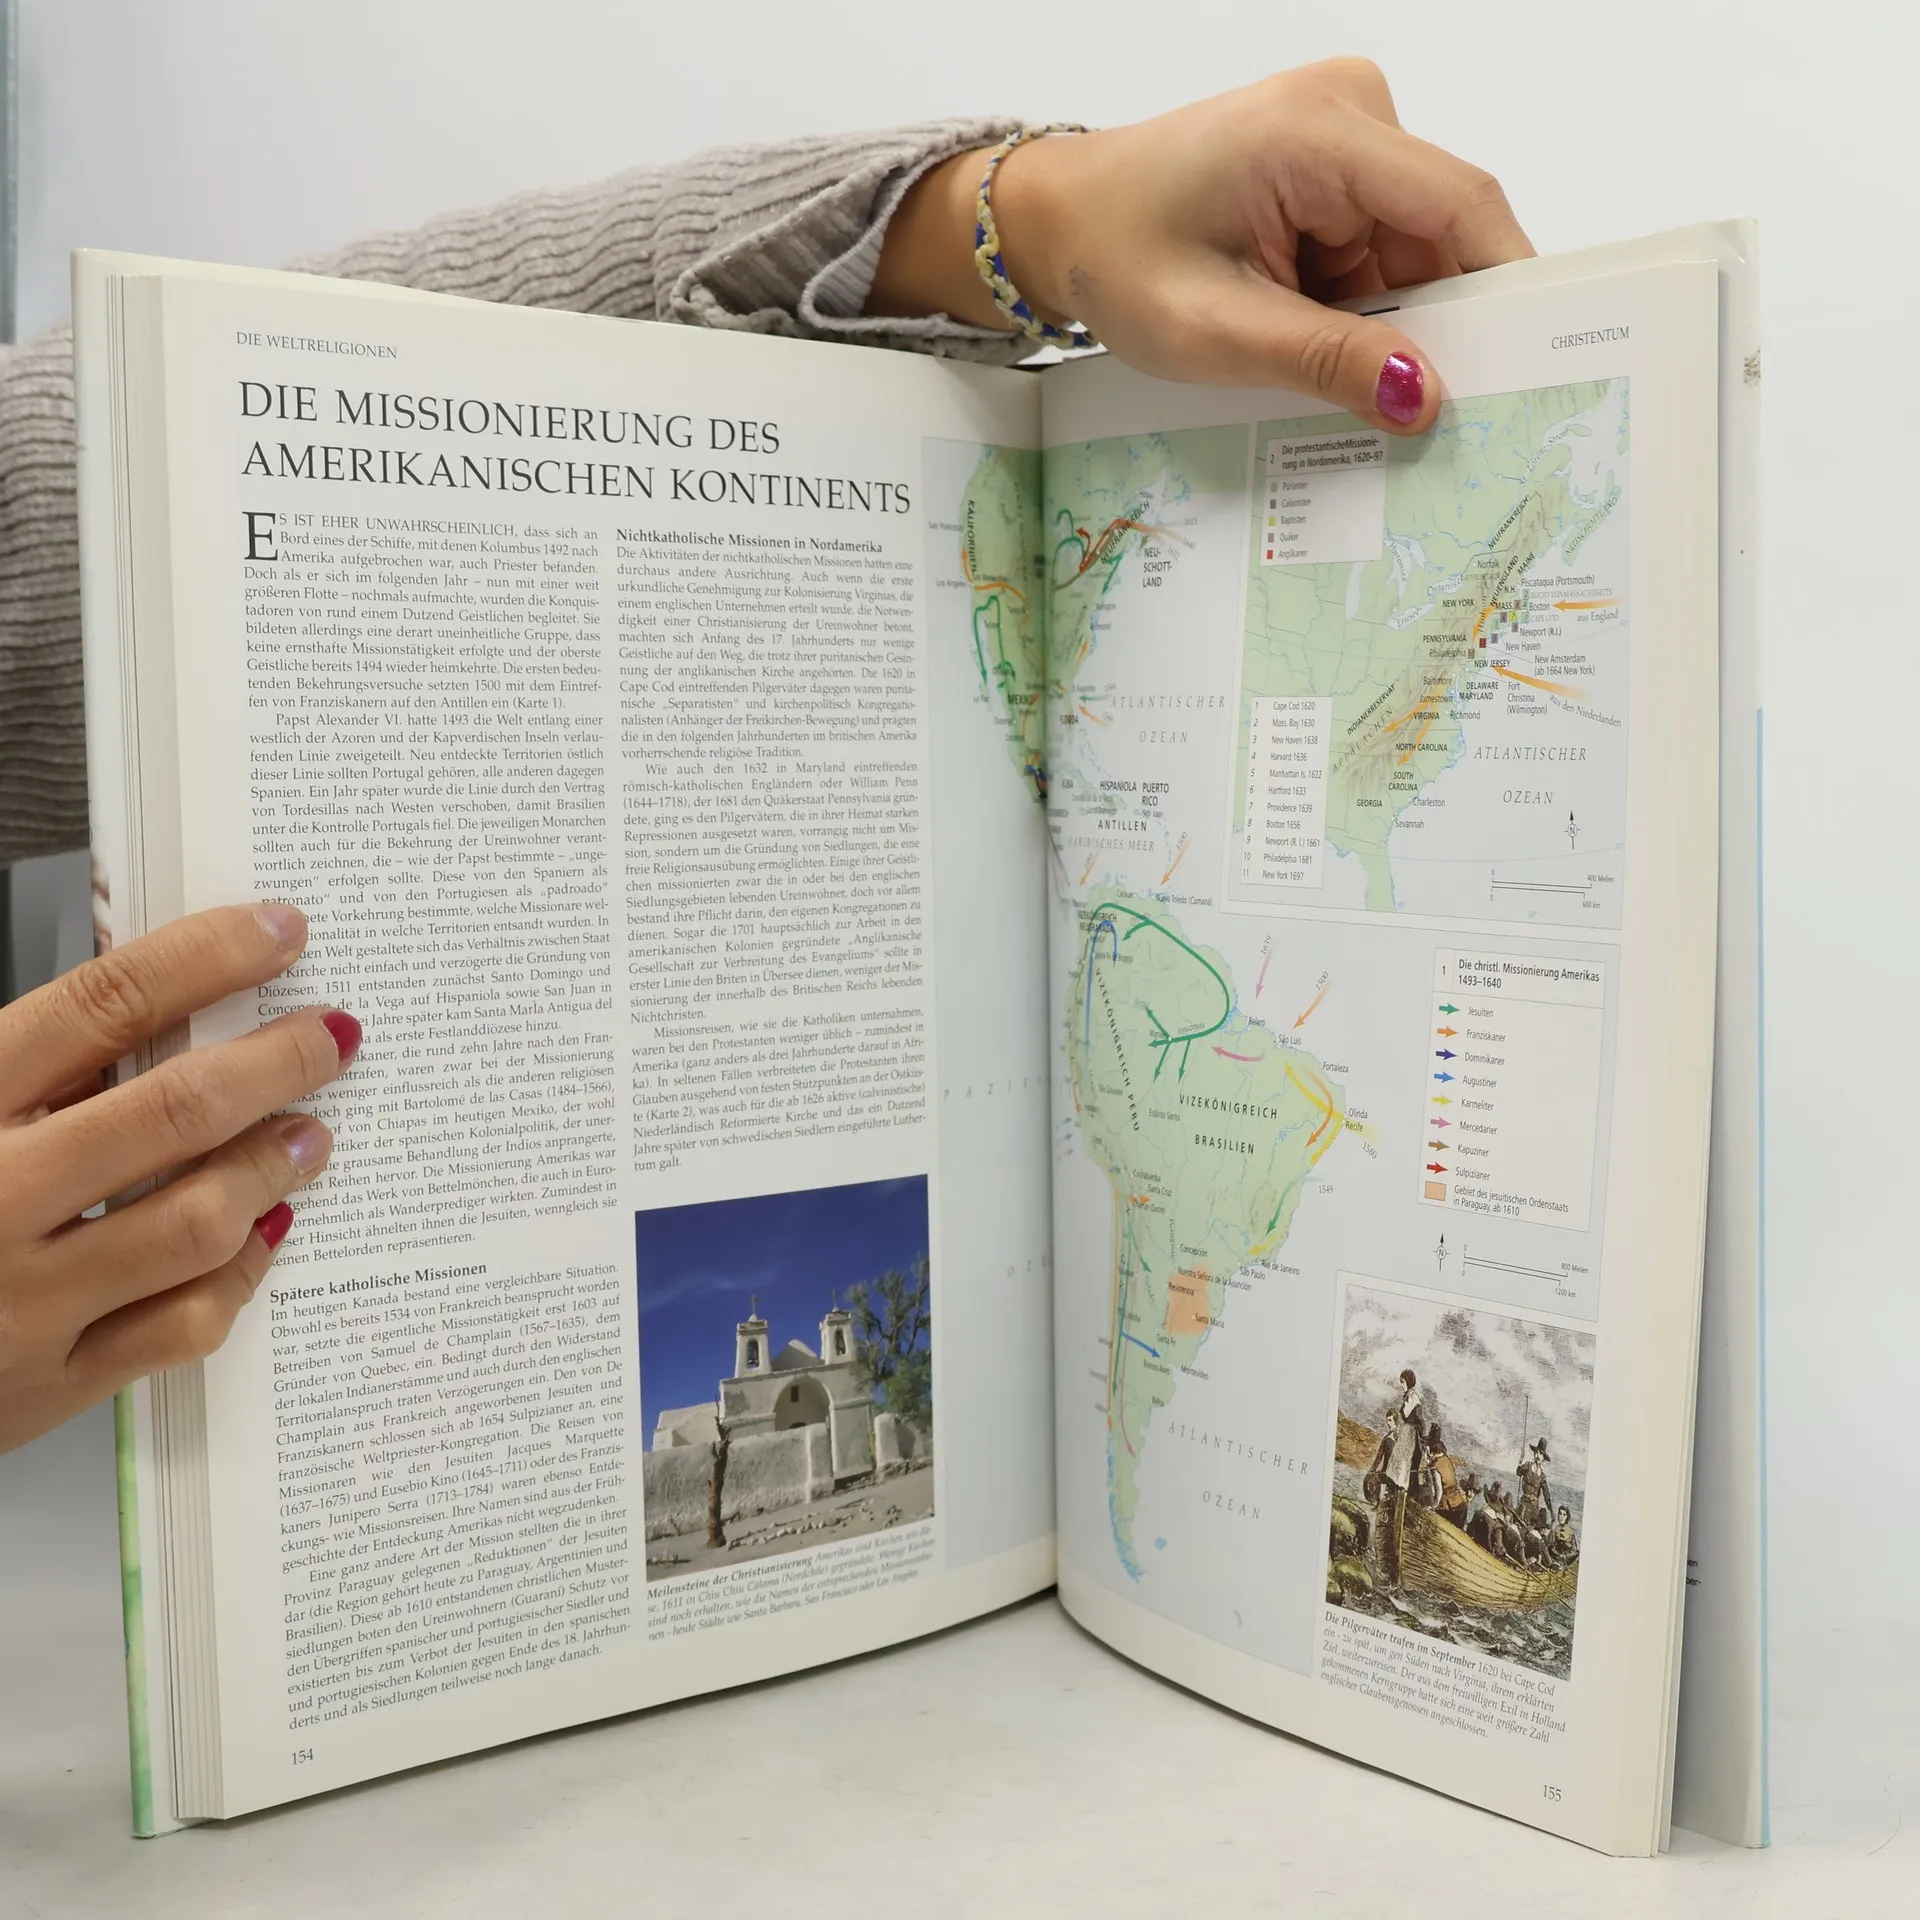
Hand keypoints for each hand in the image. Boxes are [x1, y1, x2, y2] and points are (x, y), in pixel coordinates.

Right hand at [0, 903, 356, 1452]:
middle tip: (330, 1034)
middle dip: (276, 1060)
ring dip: (274, 1165)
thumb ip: (22, 1058)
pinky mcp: (48, 1387)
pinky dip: (242, 1270)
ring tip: (310, 1131)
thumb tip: (147, 990)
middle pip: (174, 1112)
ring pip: (197, 1221)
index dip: (204, 957)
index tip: (274, 930)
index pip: (100, 1004)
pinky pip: (184, 1324)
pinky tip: (264, 1230)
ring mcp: (21, 1304)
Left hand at [870, 59, 1534, 432]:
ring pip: (1413, 251)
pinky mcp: (1335, 168)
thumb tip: (1420, 397)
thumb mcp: (1215, 331)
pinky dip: (1365, 308)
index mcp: (1320, 130)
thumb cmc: (1116, 258)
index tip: (1535, 362)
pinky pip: (1382, 249)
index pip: (1458, 204)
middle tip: (1439, 416)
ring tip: (1353, 387)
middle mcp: (1350, 112)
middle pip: (1442, 233)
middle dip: (1438, 324)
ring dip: (1390, 322)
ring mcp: (1346, 136)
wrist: (1059, 223)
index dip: (1504, 286)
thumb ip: (1323, 360)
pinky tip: (1334, 353)